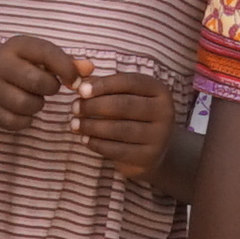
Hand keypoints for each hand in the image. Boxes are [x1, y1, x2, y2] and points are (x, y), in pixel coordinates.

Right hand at [0, 34, 83, 119]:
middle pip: (36, 81)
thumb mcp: (43, 57)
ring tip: (35, 97)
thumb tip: (89, 69)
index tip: (75, 81)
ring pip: (26, 103)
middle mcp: (0, 64)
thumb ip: (68, 63)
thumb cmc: (24, 65)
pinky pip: (17, 121)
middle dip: (51, 88)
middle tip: (50, 88)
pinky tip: (25, 110)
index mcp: (17, 45)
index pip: (47, 53)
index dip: (66, 68)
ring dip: (38, 104)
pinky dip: (26, 119)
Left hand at [72, 68, 182, 185]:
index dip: (104, 85)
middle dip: (94, 106)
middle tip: (74, 108)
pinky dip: (97, 144)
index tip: (81, 90)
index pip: (130, 82)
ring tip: (74, 124)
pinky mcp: (149, 157)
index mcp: (159, 91)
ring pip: (120, 129)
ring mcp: (159, 136)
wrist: (153, 150)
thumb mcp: (125, 96)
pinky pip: (118, 150)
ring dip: (92, 126)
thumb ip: (104, 86)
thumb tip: (80, 81)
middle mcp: (164, 112)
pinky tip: (85, 140)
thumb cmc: (132, 116)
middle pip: (124, 105)